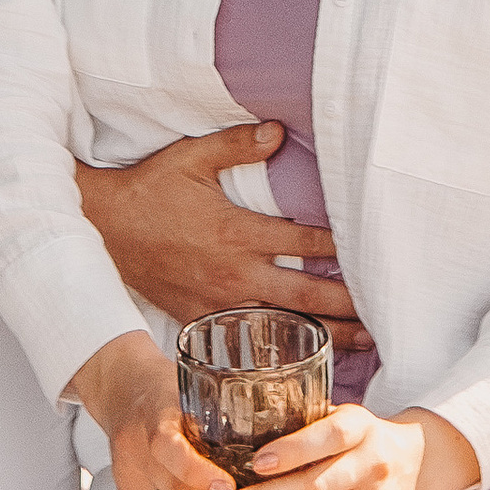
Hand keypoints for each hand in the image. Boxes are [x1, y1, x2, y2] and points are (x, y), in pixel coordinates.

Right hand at [70, 332, 236, 489]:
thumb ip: (221, 417)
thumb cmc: (168, 388)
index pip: (169, 452)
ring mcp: (128, 478)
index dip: (199, 474)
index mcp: (151, 416)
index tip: (230, 485)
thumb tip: (270, 452)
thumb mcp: (192, 390)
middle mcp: (134, 451)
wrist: (122, 390)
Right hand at [77, 122, 356, 332]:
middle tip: (385, 313)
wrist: (104, 229)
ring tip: (364, 342)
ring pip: (282, 324)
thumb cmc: (150, 190)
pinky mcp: (204, 320)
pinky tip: (304, 358)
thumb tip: (279, 131)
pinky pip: (250, 339)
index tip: (373, 250)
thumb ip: (237, 145)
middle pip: (304, 293)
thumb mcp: (191, 157)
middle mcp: (234, 272)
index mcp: (236, 231)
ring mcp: (219, 302)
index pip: (303, 240)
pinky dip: (281, 349)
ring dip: (325, 334)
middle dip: (347, 304)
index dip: (341, 246)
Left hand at [204, 402, 482, 489]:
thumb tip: (235, 431)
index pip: (329, 437)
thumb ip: (303, 422)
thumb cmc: (359, 438)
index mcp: (361, 428)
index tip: (256, 462)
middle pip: (310, 489)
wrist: (416, 466)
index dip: (294, 450)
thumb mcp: (343, 416)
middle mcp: (370, 467)